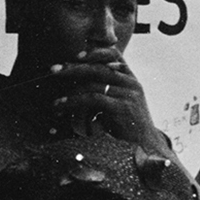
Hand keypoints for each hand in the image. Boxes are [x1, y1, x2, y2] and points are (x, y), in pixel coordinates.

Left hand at [46, 46, 161, 150]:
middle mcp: (131, 83)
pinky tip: (62, 106)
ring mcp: (128, 94)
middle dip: (73, 67)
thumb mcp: (119, 104)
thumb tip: (75, 84)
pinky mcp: (123, 107)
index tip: (75, 55)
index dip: (94, 51)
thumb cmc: (128, 128)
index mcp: (130, 79)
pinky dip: (73, 101)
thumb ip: (105, 91)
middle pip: (98, 67)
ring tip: (54, 101)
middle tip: (53, 70)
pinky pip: (93, 98)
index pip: (113, 54)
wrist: (146, 147)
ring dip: (69, 91)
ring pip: (93, 84)